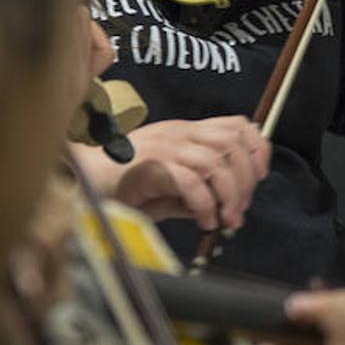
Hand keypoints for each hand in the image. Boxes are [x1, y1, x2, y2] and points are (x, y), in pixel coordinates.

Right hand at [76, 115, 269, 230]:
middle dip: (246, 180)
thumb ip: (200, 189)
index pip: (237, 124)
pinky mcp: (151, 166)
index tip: (260, 176)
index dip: (257, 147)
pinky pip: (190, 182)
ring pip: (215, 162)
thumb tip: (229, 208)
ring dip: (229, 195)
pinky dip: (205, 204)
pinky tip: (204, 221)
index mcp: (186, 131)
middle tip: (239, 210)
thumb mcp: (172, 184)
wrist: (85, 182)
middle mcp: (179, 133)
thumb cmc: (127, 184)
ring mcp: (165, 147)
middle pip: (232, 143)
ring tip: (225, 220)